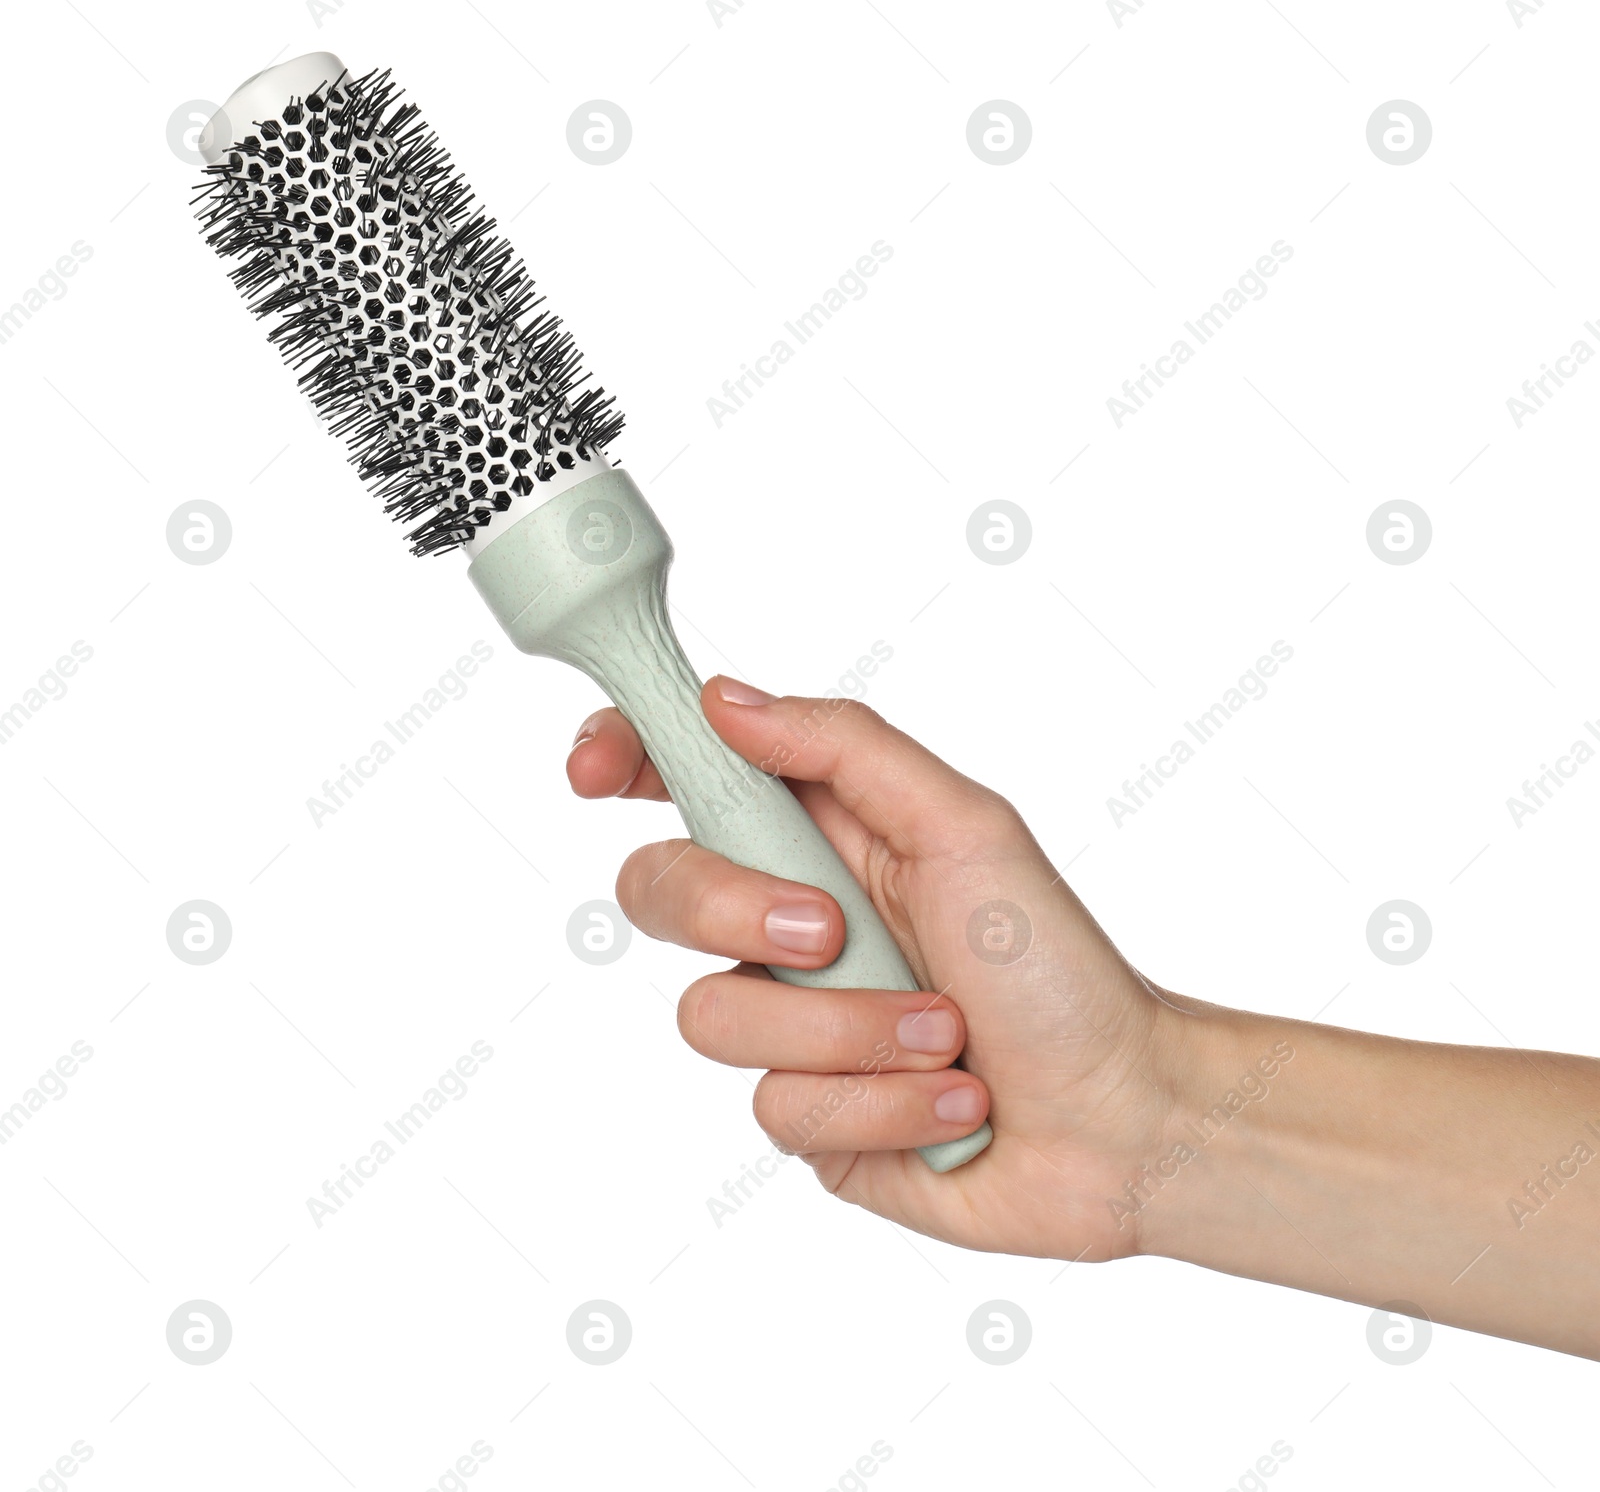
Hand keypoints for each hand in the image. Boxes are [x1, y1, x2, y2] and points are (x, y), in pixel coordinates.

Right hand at [566, 676, 1192, 1263]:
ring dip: (849, 1030)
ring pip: (714, 1018)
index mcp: (824, 837)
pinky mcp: (806, 1117)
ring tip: (945, 1034)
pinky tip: (951, 1101)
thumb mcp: (966, 827)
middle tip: (831, 930)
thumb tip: (723, 698)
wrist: (1120, 1119)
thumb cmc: (1057, 966)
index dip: (627, 759)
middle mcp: (790, 925)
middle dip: (735, 910)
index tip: (598, 771)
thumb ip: (845, 750)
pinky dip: (882, 1101)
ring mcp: (791, 1025)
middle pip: (662, 892)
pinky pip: (778, 1109)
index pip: (690, 780)